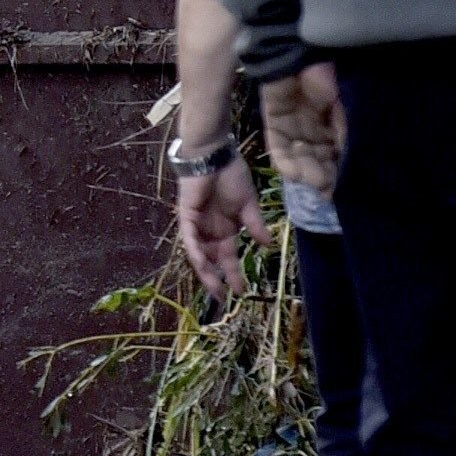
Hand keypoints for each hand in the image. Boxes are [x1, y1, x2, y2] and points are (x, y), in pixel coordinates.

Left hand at [175, 153, 257, 299]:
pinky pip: (189, 238)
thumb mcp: (248, 204)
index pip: (228, 258)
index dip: (234, 274)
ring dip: (205, 271)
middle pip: (212, 261)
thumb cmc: (232, 176)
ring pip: (198, 254)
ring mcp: (197, 225)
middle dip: (216, 280)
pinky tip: (201, 263)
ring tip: (214, 288)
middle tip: (222, 299)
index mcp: (226, 229)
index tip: (242, 292)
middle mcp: (210, 231)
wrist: (215, 155)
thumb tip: (268, 244)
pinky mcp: (186, 215)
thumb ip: (255, 225)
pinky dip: (195, 250)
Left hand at [259, 62, 344, 199]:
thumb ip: (346, 136)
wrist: (299, 52)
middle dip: (323, 177)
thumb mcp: (345, 109)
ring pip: (300, 159)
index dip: (340, 175)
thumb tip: (348, 167)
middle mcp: (316, 130)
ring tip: (314, 181)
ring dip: (307, 172)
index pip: (339, 157)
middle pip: (319, 162)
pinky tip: (295, 172)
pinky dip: (287, 163)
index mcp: (336, 126)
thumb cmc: (329, 76)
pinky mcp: (275, 124)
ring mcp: (296, 128)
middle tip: (327, 190)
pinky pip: (279, 150)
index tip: (343, 191)